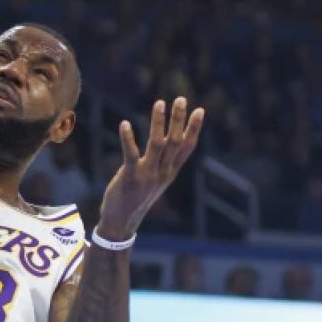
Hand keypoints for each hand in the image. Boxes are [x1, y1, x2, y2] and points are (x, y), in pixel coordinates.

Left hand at [98, 97, 204, 242]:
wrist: (122, 223)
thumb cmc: (137, 198)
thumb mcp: (156, 180)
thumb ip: (162, 162)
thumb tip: (168, 140)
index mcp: (170, 172)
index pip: (187, 147)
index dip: (194, 128)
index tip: (200, 109)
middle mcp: (163, 173)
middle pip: (176, 142)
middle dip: (178, 119)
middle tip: (180, 98)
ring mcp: (148, 175)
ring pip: (158, 144)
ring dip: (159, 123)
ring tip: (159, 103)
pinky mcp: (131, 177)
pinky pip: (131, 154)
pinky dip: (128, 138)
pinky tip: (125, 124)